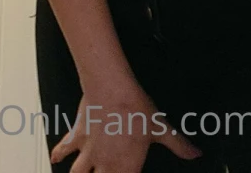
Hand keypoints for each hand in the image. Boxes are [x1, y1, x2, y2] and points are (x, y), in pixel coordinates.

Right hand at [51, 85, 202, 171]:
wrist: (111, 87)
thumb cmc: (134, 107)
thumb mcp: (161, 128)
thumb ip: (178, 144)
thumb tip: (195, 153)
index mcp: (126, 168)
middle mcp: (105, 164)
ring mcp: (88, 151)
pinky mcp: (77, 135)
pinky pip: (64, 148)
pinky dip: (58, 154)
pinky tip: (55, 158)